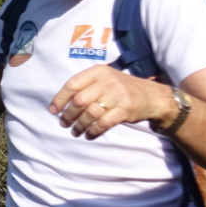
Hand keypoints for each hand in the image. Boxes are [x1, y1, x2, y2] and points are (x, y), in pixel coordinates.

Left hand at [48, 65, 174, 138]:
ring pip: (90, 113)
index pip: (72, 84)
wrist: (152, 96)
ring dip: (79, 125)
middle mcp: (107, 81)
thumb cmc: (122, 88)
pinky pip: (104, 123)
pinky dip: (93, 131)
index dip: (60, 99)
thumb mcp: (105, 79)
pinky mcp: (125, 110)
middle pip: (79, 100)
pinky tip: (88, 135)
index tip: (53, 111)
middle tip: (64, 124)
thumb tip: (61, 104)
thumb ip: (86, 87)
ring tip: (75, 132)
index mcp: (98, 71)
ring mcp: (117, 95)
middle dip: (68, 115)